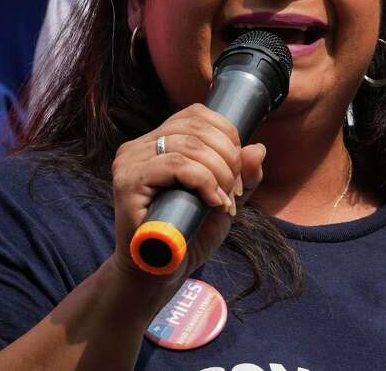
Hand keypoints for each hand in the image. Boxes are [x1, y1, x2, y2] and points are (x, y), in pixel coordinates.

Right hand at [109, 103, 265, 283]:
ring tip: (224, 200)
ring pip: (189, 145)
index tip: (239, 171)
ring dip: (219, 173)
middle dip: (228, 157)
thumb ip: (243, 175)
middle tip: (234, 190)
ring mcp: (129, 162)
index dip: (228, 136)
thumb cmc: (189, 233)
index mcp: (159, 141)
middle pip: (197, 127)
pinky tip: (212, 202)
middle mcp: (140, 145)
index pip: (198, 115)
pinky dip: (204, 181)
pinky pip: (175, 165)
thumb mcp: (226, 199)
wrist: (161, 272)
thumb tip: (259, 148)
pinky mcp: (126, 182)